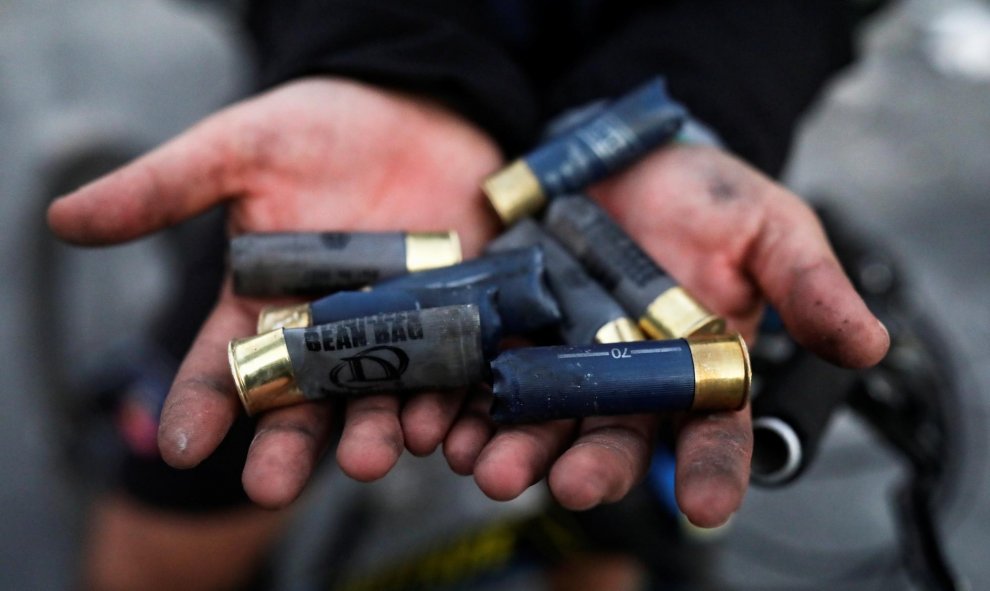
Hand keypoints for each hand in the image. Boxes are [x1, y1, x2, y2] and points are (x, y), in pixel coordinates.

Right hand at [48, 77, 503, 507]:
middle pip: (302, 403)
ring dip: (370, 434)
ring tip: (367, 457)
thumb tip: (63, 219)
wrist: (414, 106)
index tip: (182, 445)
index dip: (200, 405)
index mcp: (263, 305)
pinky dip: (442, 402)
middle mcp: (325, 333)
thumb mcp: (238, 150)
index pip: (222, 367)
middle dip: (287, 447)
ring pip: (376, 399)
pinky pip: (447, 373)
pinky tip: (436, 426)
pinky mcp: (451, 321)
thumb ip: (164, 188)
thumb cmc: (318, 128)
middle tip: (270, 488)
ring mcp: (391, 332)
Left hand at [448, 145, 889, 526]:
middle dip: (593, 467)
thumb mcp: (768, 227)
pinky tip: (440, 423)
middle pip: (614, 441)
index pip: (711, 434)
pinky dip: (460, 404)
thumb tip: (869, 343)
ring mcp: (563, 362)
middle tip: (571, 487)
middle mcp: (629, 383)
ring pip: (540, 422)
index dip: (711, 471)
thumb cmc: (705, 193)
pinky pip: (482, 378)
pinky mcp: (508, 333)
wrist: (623, 153)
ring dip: (516, 450)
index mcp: (697, 372)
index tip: (707, 506)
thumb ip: (808, 285)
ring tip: (489, 465)